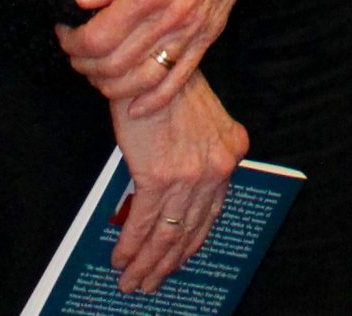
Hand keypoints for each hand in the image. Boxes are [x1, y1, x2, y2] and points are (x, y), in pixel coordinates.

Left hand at [57, 0, 299, 113]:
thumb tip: (82, 2)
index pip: (97, 37)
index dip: (72, 42)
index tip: (64, 31)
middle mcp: (172, 16)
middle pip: (113, 64)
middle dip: (84, 64)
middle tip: (74, 50)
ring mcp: (194, 28)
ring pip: (142, 80)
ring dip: (111, 85)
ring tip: (97, 70)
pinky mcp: (211, 33)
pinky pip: (180, 79)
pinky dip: (154, 100)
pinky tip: (136, 105)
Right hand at [107, 72, 247, 293]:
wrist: (152, 66)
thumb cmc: (172, 91)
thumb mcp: (202, 124)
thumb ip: (201, 159)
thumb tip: (179, 201)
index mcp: (232, 153)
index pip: (213, 212)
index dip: (192, 244)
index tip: (178, 263)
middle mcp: (217, 167)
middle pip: (190, 229)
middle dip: (167, 263)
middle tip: (149, 285)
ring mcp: (190, 173)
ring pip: (167, 233)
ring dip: (146, 263)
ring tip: (132, 282)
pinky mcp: (158, 174)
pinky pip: (143, 221)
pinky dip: (130, 245)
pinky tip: (119, 259)